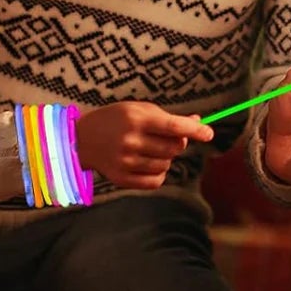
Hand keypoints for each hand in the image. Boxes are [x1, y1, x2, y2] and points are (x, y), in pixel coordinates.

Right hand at [75, 102, 212, 189]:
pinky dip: (158, 174)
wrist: (81, 139)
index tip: (209, 133)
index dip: (195, 130)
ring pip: (166, 165)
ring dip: (166, 158)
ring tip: (150, 149)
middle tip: (165, 137)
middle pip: (174, 148)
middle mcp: (131, 141)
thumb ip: (168, 118)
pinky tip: (148, 163)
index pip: (174, 127)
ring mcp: (126, 162)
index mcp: (137, 119)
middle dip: (177, 143)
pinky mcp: (122, 178)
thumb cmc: (115, 119)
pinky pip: (155, 181)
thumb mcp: (139, 109)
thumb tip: (199, 123)